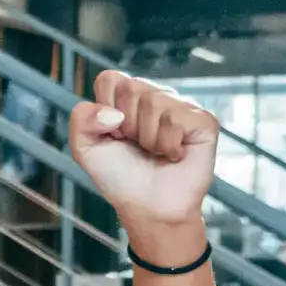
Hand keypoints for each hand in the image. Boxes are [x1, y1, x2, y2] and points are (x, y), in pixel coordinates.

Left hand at [68, 70, 218, 258]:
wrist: (147, 206)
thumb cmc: (119, 175)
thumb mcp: (85, 148)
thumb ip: (81, 120)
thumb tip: (114, 113)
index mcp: (127, 98)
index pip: (110, 79)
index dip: (104, 108)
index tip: (112, 134)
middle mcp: (156, 96)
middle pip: (131, 88)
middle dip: (126, 125)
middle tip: (135, 145)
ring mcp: (182, 106)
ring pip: (154, 102)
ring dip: (147, 137)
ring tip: (155, 152)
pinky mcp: (203, 121)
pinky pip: (178, 119)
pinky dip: (169, 143)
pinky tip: (173, 155)